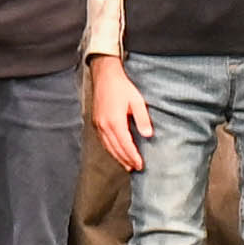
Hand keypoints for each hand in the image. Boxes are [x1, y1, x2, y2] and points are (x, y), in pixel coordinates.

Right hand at [86, 57, 144, 171]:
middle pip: (116, 149)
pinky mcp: (96, 122)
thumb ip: (142, 118)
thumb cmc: (122, 87)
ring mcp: (98, 125)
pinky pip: (103, 141)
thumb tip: (147, 134)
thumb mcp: (137, 101)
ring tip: (127, 166)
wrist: (104, 76)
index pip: (125, 145)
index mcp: (115, 121)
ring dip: (118, 157)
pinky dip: (110, 150)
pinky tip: (116, 152)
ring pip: (108, 147)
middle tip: (135, 168)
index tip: (140, 165)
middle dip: (126, 160)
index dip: (133, 157)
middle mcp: (104, 125)